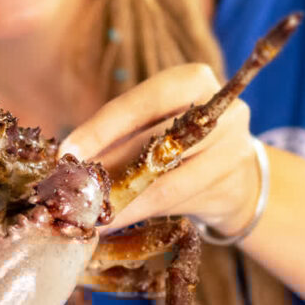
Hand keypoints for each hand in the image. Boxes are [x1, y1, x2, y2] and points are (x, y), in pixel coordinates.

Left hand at [60, 63, 262, 234]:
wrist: (236, 175)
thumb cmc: (178, 142)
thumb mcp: (152, 125)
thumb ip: (119, 138)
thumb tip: (70, 161)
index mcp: (193, 81)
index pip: (143, 103)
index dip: (102, 128)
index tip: (68, 152)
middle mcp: (223, 111)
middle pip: (155, 143)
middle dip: (109, 169)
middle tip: (73, 189)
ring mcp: (234, 150)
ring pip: (167, 182)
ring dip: (121, 201)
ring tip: (88, 214)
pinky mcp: (231, 187)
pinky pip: (177, 205)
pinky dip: (139, 214)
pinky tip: (113, 222)